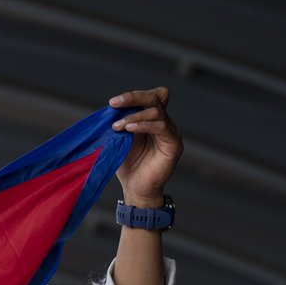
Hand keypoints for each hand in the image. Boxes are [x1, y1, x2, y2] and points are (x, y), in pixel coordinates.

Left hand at [109, 87, 183, 206]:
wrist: (135, 189)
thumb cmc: (128, 165)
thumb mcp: (121, 139)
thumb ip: (120, 122)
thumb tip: (111, 107)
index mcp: (153, 120)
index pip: (151, 97)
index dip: (134, 95)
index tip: (113, 103)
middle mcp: (165, 123)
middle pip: (156, 97)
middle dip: (133, 97)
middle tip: (114, 104)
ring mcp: (171, 133)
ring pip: (157, 111)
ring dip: (133, 116)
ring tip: (117, 126)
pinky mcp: (174, 145)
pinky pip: (161, 127)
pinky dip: (144, 125)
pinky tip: (129, 129)